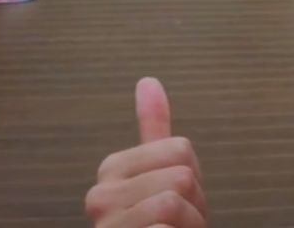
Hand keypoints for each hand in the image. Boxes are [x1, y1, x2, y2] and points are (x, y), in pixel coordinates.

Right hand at [84, 78, 206, 226]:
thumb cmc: (164, 225)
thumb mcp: (164, 175)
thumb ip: (153, 129)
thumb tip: (148, 80)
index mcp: (111, 170)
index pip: (180, 149)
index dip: (193, 179)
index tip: (176, 201)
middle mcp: (99, 197)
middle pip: (180, 174)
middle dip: (194, 204)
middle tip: (176, 224)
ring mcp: (106, 225)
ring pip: (175, 200)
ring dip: (190, 226)